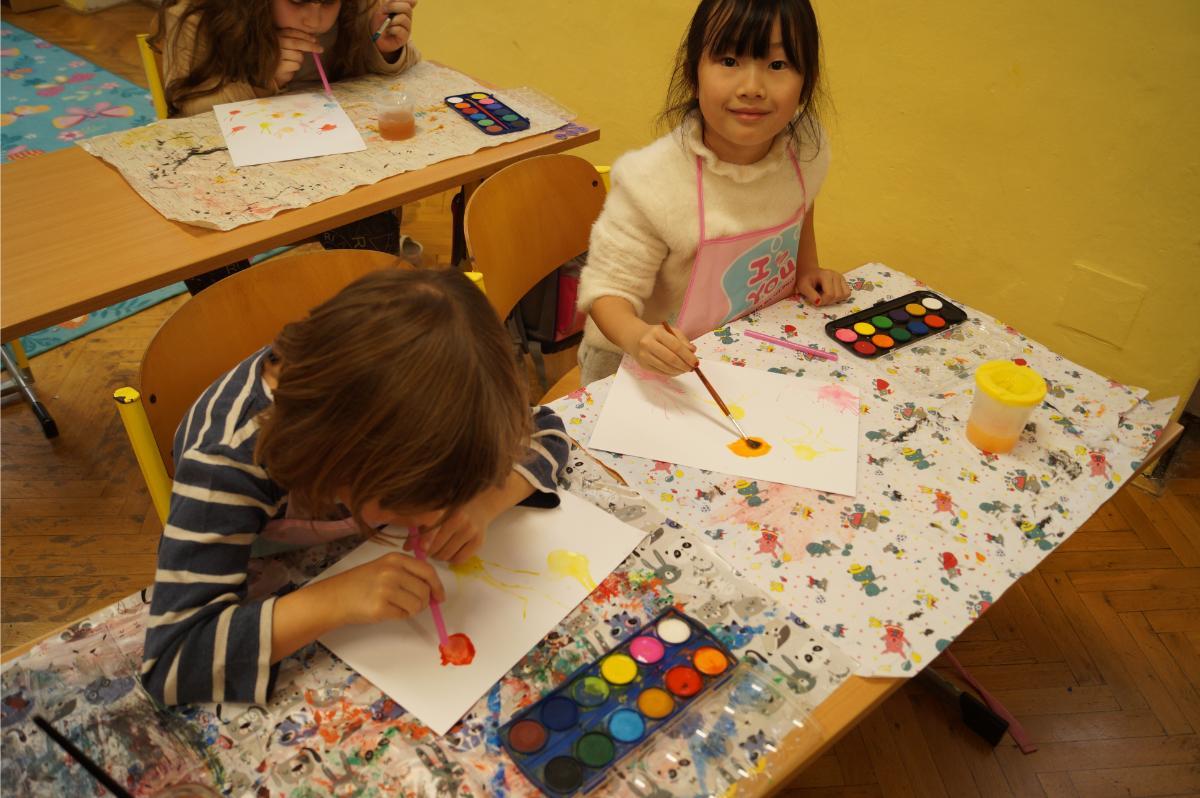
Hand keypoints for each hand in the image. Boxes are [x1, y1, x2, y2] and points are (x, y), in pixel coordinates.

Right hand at [274, 28, 322, 88]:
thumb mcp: (287, 46)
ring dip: (300, 59)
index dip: (305, 36)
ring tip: (294, 61)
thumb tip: (314, 41)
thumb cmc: (281, 59)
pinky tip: (290, 67)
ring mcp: (277, 55)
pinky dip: (296, 66)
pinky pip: (296, 65)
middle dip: (310, 46)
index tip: (315, 40)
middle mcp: (275, 44)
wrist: (271, 75)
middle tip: (321, 49)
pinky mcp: (279, 67)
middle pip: (296, 43)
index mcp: (277, 36)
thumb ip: (295, 41)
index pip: (292, 32)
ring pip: (298, 55)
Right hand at [325, 552, 444, 625]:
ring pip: (417, 605)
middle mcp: (392, 571)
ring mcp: (386, 589)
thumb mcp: (383, 567)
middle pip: (424, 590)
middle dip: (424, 602)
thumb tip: (432, 589)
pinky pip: (403, 615)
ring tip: (399, 607)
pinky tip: (387, 611)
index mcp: (395, 559)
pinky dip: (400, 616)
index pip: (427, 571)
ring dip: (412, 610)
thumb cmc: (360, 583)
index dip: (437, 586)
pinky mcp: (380, 607)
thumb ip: (407, 573)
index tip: (440, 596)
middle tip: (414, 606)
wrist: (335, 597)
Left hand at [373, 0, 416, 53]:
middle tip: (384, 11)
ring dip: (392, 20)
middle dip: (394, 7)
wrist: (376, 38)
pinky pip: (400, 30)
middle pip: (407, 8)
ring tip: (387, 24)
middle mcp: (407, 18)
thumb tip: (412, 1)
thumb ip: (392, 4)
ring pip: (404, 19)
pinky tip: (389, 31)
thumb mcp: (383, 10)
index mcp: (403, 9)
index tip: (392, 2)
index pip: (410, 1)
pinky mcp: (404, 37)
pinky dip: (392, 29)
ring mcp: (407, 28)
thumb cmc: (380, 23)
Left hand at [406, 492, 499, 564]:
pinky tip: (451, 552)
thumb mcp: (435, 515)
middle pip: (437, 547)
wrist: (479, 506)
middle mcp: (459, 519)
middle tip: (428, 550)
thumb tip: (406, 548)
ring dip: (440, 557)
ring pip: (447, 555)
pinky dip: (452, 560)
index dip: (422, 543)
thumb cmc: (452, 511)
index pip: (430, 532)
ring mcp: (470, 530)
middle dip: (430, 552)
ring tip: (439, 551)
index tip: (420, 549)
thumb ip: (419, 529)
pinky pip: (459, 560)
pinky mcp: (479, 541)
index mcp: (446, 510)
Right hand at [633, 322, 697, 376]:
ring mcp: (644, 356)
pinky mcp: (643, 365)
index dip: (687, 356)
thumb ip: (682, 340)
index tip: (696, 362)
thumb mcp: (669, 331)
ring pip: (665, 367)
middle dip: (684, 365)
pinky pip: (660, 372)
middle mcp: (648, 344)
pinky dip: (671, 373)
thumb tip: (693, 351)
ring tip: (686, 369)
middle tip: (692, 368)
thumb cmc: (656, 334)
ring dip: (679, 371)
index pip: (675, 346)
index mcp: (657, 333)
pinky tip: (677, 371)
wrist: (634, 337)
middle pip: (670, 358)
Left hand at [795, 268, 850, 306]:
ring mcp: (841, 277)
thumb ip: (810, 294)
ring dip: (834, 300)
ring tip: (825, 295)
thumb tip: (818, 303)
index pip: (829, 294)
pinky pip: (847, 293)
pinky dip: (840, 297)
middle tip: (819, 298)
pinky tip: (832, 294)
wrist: (809, 272)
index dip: (822, 301)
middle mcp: (836, 275)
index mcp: (826, 275)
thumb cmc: (806, 279)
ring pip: (843, 295)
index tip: (815, 300)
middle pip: (837, 296)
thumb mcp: (803, 287)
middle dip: (828, 301)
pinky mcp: (844, 281)